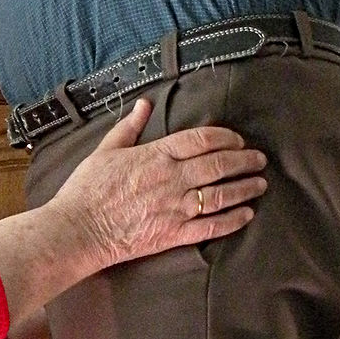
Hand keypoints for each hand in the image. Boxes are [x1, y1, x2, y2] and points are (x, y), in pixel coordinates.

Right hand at [53, 99, 266, 264]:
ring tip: (260, 183)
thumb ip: (129, 126)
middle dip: (244, 160)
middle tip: (259, 159)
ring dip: (245, 187)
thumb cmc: (88, 189)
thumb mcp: (105, 149)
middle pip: (218, 165)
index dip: (225, 137)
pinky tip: (247, 214)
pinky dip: (233, 219)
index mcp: (156, 155)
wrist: (79, 229)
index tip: (237, 139)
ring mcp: (176, 207)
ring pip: (221, 194)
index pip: (201, 140)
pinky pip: (212, 226)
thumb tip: (144, 104)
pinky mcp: (175, 234)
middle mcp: (172, 179)